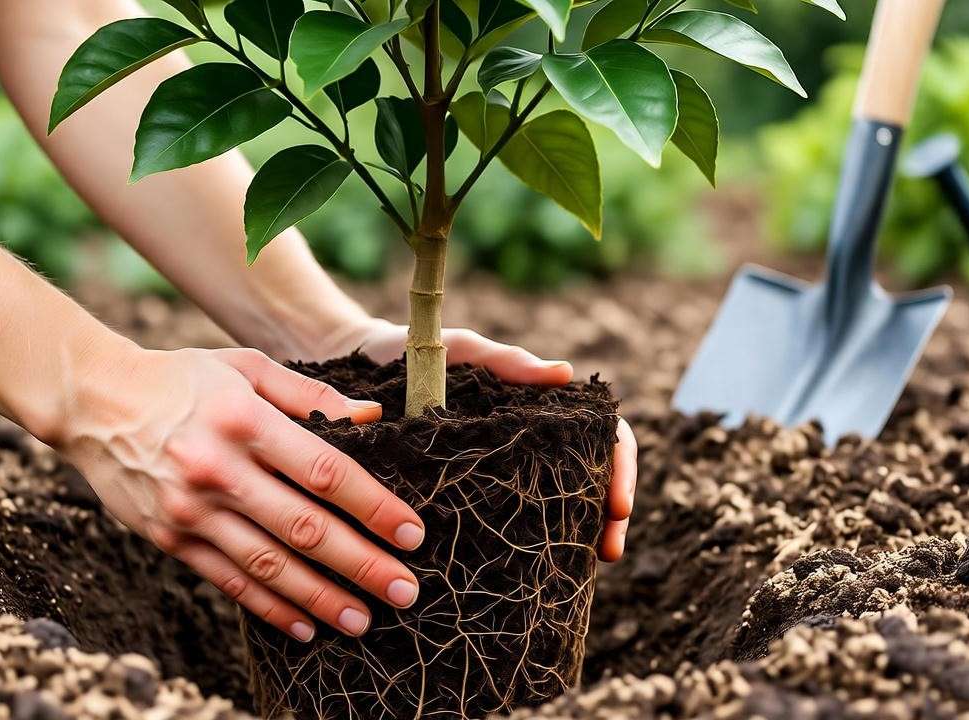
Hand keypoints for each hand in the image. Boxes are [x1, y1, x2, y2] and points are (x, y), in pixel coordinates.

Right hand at [57, 345, 426, 641]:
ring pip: (269, 565)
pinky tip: (306, 626)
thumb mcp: (246, 367)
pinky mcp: (170, 538)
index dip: (374, 507)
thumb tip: (372, 416)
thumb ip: (311, 394)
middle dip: (361, 564)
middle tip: (404, 590)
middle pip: (304, 527)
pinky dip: (270, 608)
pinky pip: (229, 581)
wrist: (93, 402)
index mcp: (245, 420)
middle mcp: (217, 469)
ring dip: (321, 598)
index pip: (325, 472)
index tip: (411, 534)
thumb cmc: (182, 378)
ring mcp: (190, 510)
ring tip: (363, 619)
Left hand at [332, 319, 638, 562]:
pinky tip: (537, 567)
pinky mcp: (469, 488)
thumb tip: (565, 374)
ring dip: (581, 533)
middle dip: (610, 514)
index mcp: (537, 406)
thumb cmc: (408, 350)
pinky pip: (511, 517)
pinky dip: (536, 541)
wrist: (349, 369)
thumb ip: (504, 359)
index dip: (619, 468)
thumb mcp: (458, 350)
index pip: (602, 434)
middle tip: (608, 552)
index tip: (617, 507)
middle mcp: (529, 439)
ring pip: (561, 502)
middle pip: (594, 476)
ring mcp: (502, 466)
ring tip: (587, 566)